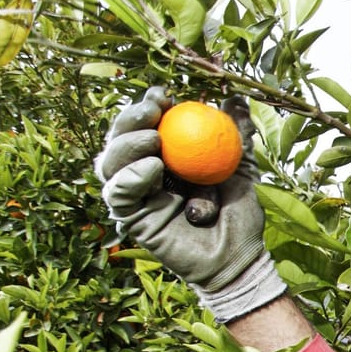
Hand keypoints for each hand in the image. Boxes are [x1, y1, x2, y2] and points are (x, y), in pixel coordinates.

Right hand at [96, 86, 284, 322]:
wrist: (240, 256)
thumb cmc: (239, 213)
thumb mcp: (240, 167)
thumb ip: (236, 133)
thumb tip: (235, 97)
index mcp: (165, 157)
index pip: (145, 124)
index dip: (148, 106)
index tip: (164, 95)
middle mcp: (143, 173)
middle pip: (120, 138)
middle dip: (130, 118)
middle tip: (153, 110)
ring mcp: (135, 195)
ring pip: (110, 162)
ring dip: (127, 144)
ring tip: (154, 139)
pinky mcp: (131, 218)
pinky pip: (118, 193)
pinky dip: (131, 177)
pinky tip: (153, 169)